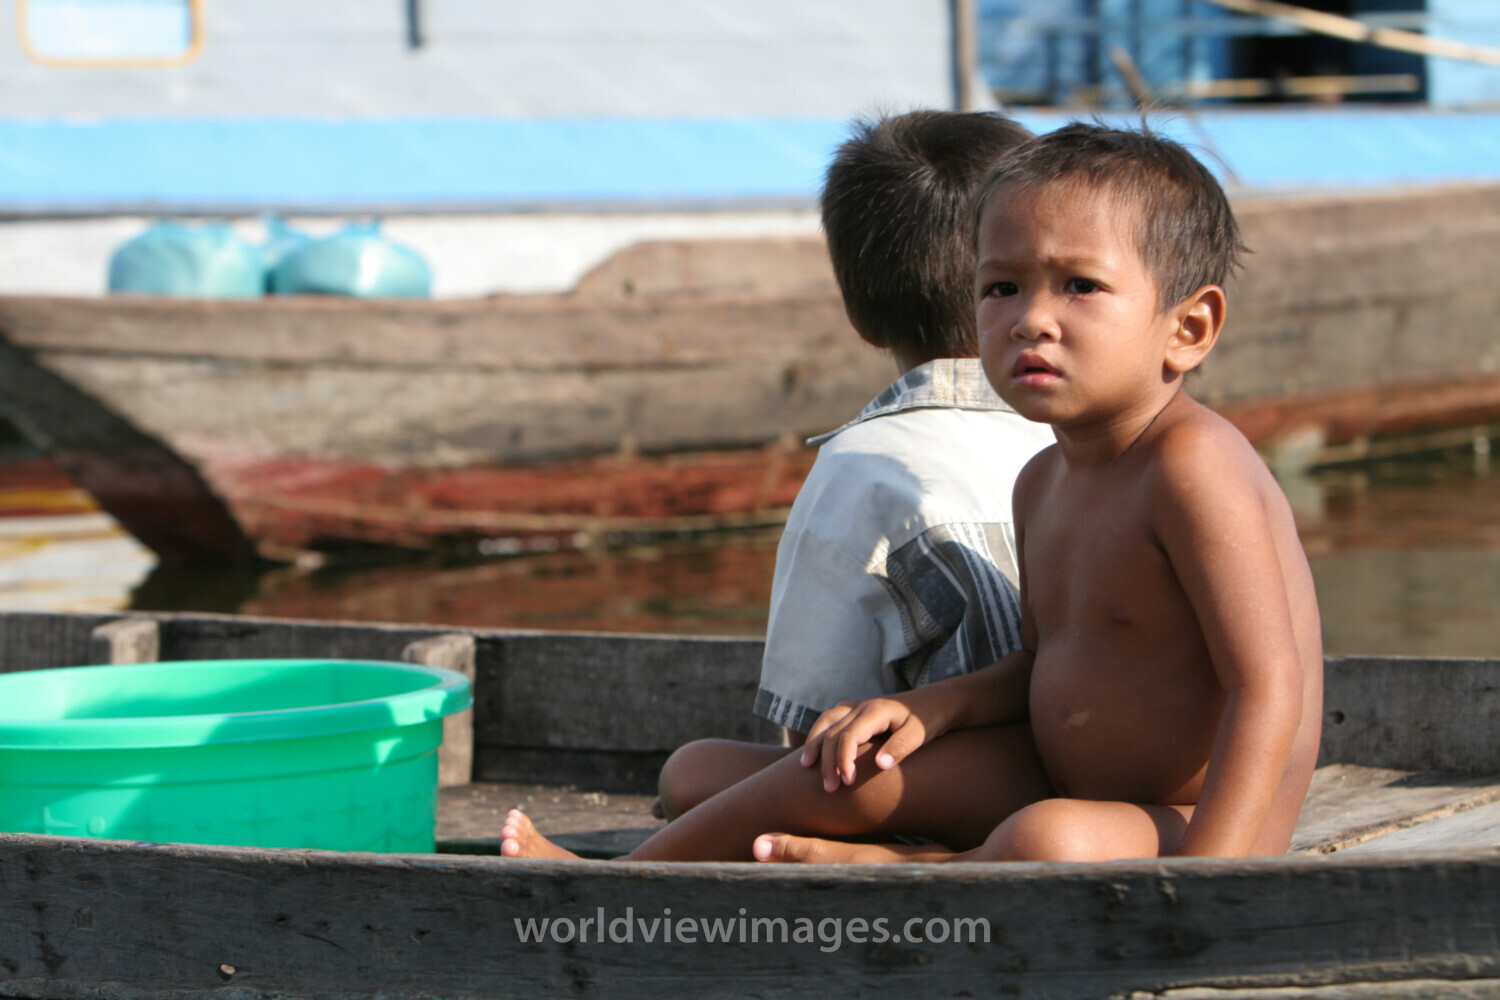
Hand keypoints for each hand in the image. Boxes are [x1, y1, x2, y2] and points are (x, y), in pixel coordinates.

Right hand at [799, 692, 946, 791]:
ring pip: (827, 721)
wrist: (939, 701)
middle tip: (829, 788)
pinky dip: (821, 732)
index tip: (847, 783)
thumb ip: (901, 747)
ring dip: (815, 743)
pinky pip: (833, 718)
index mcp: (874, 711)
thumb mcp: (921, 733)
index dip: (843, 760)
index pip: (847, 736)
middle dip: (826, 760)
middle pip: (832, 732)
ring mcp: (859, 707)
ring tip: (806, 765)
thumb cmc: (930, 719)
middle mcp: (862, 707)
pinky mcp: (861, 711)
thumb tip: (879, 765)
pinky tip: (817, 745)